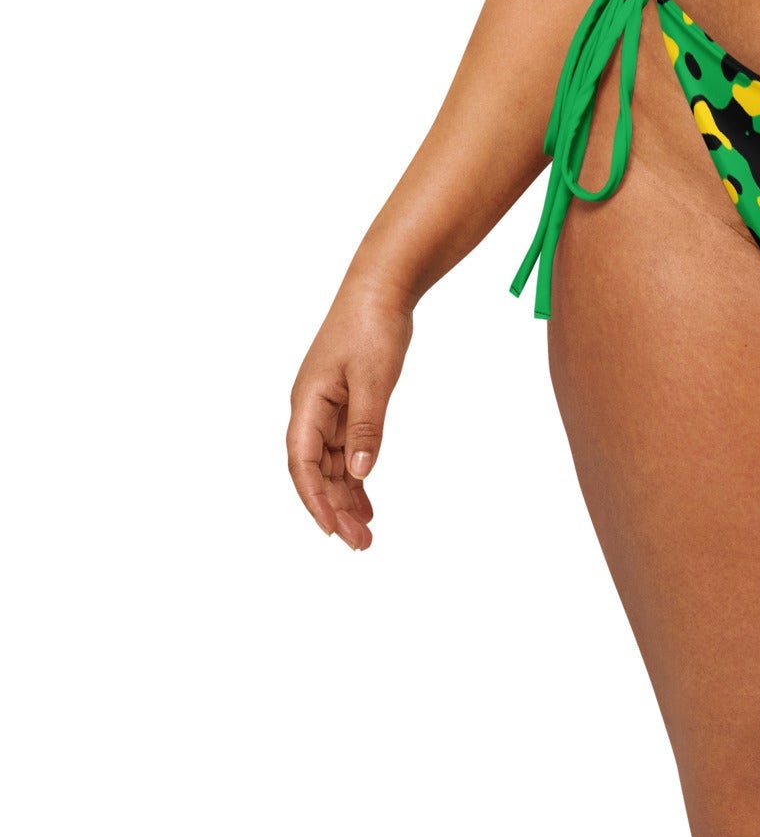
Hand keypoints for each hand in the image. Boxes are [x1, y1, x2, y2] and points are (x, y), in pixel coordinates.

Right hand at [286, 280, 414, 550]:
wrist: (381, 291)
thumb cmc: (372, 328)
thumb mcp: (373, 380)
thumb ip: (367, 428)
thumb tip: (360, 472)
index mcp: (307, 402)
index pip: (302, 463)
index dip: (314, 499)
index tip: (332, 531)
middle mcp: (310, 409)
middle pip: (315, 471)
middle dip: (335, 510)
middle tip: (361, 545)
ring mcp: (327, 409)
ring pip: (330, 466)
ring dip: (346, 500)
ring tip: (366, 533)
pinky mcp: (345, 406)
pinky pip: (345, 452)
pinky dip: (355, 478)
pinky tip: (367, 503)